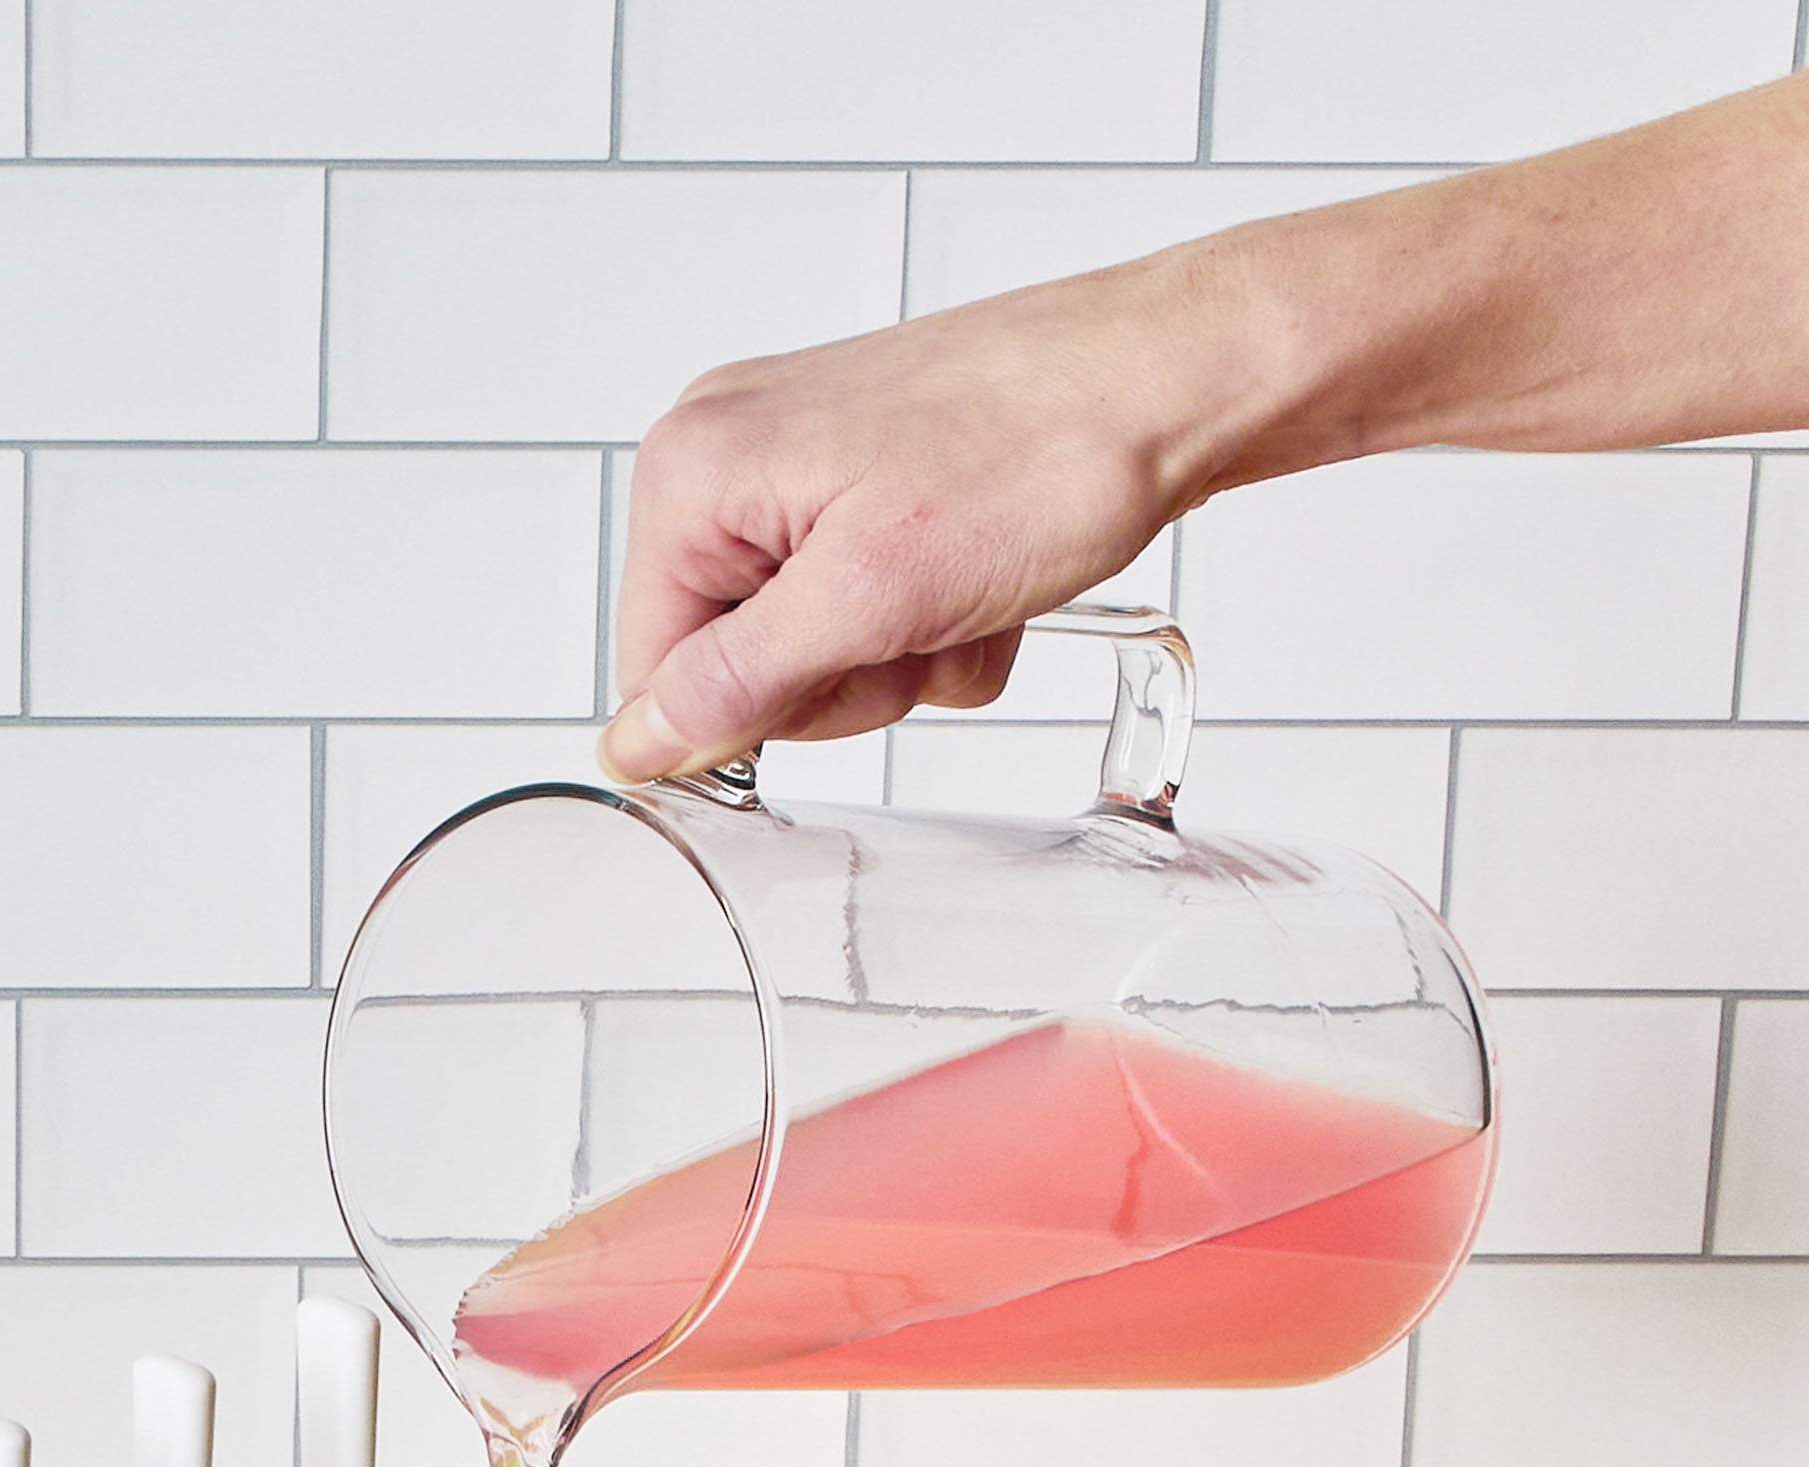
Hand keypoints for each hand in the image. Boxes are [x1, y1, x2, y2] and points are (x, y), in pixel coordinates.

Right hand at [600, 264, 1236, 783]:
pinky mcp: (862, 478)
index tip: (846, 667)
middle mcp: (728, 454)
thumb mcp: (869, 599)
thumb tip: (636, 745)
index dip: (755, 712)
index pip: (655, 675)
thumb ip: (736, 684)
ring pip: (808, 647)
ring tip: (960, 590)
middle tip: (916, 619)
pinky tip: (980, 575)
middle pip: (732, 665)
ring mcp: (797, 463)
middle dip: (840, 676)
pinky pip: (862, 606)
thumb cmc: (1044, 447)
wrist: (1172, 379)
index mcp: (694, 473)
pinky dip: (929, 617)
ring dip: (897, 653)